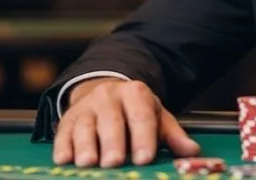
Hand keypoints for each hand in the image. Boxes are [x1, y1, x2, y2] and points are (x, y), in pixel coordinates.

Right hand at [53, 78, 199, 167]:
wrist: (104, 93)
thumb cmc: (134, 112)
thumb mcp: (156, 116)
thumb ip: (172, 135)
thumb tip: (192, 151)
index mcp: (135, 94)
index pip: (141, 116)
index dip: (143, 137)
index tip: (145, 157)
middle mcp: (109, 96)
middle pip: (111, 121)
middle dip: (112, 143)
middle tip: (114, 162)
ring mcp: (86, 108)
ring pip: (85, 126)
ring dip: (85, 146)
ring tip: (88, 163)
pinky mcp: (67, 120)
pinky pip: (63, 134)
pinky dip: (63, 147)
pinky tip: (64, 160)